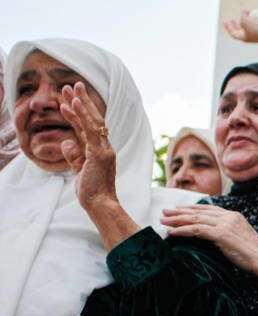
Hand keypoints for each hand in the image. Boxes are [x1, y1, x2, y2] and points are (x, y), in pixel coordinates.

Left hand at [59, 82, 117, 210]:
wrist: (101, 204)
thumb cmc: (91, 191)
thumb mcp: (78, 169)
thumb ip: (73, 155)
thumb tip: (66, 142)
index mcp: (100, 151)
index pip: (88, 128)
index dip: (77, 113)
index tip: (68, 100)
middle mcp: (105, 147)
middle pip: (93, 119)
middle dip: (83, 101)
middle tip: (73, 84)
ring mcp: (104, 149)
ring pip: (93, 121)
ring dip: (81, 103)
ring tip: (71, 88)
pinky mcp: (100, 153)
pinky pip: (91, 130)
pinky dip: (82, 116)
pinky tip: (74, 104)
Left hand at [161, 204, 257, 286]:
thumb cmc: (252, 253)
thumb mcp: (239, 237)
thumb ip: (227, 231)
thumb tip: (212, 234)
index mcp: (233, 215)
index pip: (207, 209)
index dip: (191, 209)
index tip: (178, 209)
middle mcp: (228, 216)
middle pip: (198, 212)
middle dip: (179, 212)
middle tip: (165, 212)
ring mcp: (224, 224)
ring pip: (195, 219)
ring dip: (176, 220)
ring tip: (164, 221)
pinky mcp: (221, 234)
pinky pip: (196, 230)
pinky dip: (182, 230)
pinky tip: (172, 232)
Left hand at [224, 9, 257, 45]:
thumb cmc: (256, 29)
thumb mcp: (244, 20)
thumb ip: (242, 15)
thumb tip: (245, 12)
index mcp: (243, 37)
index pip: (234, 33)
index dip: (229, 28)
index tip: (225, 22)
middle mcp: (249, 34)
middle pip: (240, 30)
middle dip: (236, 25)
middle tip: (232, 20)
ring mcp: (256, 30)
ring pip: (249, 23)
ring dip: (247, 17)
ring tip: (247, 12)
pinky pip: (256, 19)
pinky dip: (255, 15)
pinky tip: (256, 13)